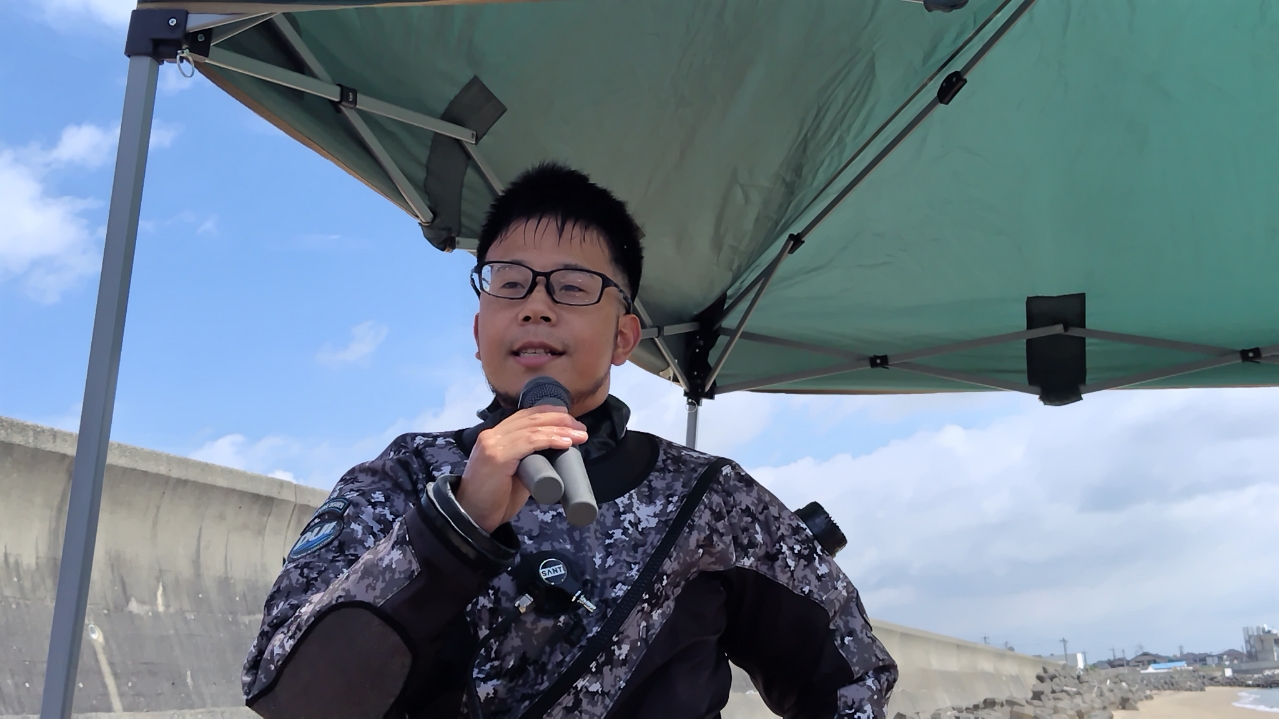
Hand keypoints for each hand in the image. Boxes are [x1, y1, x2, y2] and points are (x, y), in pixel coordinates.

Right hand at [458, 406, 587, 532]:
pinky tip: (565, 442)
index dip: (549, 413)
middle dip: (560, 419)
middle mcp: (492, 435)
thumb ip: (527, 462)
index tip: (570, 420)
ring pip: (532, 428)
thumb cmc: (493, 499)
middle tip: (580, 428)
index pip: (524, 416)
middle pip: (531, 418)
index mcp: (494, 436)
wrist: (472, 517)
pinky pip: (529, 442)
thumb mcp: (513, 474)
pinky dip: (549, 439)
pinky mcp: (497, 457)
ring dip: (560, 430)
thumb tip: (551, 457)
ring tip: (580, 435)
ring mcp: (493, 444)